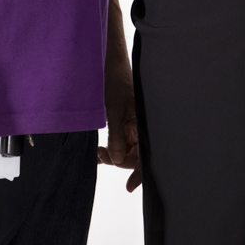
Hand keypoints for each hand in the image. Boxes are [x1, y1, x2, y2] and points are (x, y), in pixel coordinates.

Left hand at [100, 56, 140, 191]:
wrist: (107, 58)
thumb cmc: (114, 79)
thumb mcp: (112, 111)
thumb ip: (117, 137)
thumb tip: (118, 161)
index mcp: (143, 122)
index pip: (146, 154)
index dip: (139, 171)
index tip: (129, 186)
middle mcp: (140, 123)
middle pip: (135, 153)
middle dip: (119, 160)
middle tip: (101, 156)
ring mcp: (132, 121)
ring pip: (126, 147)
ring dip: (114, 153)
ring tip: (98, 151)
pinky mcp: (124, 117)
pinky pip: (121, 137)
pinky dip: (112, 144)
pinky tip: (101, 147)